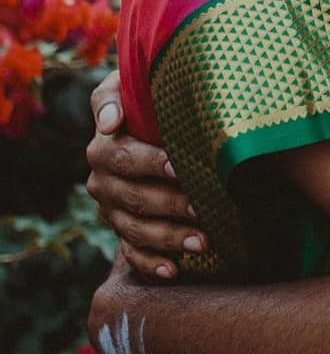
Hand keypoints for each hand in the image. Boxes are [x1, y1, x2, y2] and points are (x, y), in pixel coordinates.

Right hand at [86, 69, 205, 279]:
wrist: (154, 119)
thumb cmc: (148, 97)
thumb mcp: (129, 83)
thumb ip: (114, 95)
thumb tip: (110, 121)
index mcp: (103, 146)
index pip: (122, 157)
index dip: (149, 162)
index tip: (179, 165)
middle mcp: (102, 181)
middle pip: (133, 198)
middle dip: (169, 205)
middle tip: (203, 208)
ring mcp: (112, 210)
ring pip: (134, 229)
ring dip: (168, 238)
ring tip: (203, 242)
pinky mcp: (124, 231)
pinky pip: (132, 253)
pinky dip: (151, 264)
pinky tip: (174, 270)